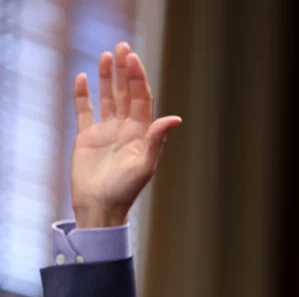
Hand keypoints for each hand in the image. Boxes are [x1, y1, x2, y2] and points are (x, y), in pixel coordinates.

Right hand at [71, 42, 181, 227]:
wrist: (101, 207)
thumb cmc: (126, 190)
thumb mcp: (144, 164)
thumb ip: (157, 139)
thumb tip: (175, 118)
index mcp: (142, 133)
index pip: (141, 99)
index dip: (138, 78)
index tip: (133, 59)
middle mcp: (126, 129)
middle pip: (126, 94)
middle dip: (125, 71)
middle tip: (122, 46)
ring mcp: (106, 132)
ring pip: (107, 98)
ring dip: (107, 78)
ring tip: (106, 56)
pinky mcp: (87, 137)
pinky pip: (85, 111)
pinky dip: (83, 95)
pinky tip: (83, 79)